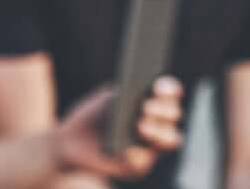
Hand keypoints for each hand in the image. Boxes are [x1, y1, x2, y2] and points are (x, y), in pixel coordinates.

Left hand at [52, 77, 184, 179]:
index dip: (169, 88)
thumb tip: (133, 97)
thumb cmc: (95, 114)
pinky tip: (126, 152)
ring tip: (141, 127)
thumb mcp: (105, 101)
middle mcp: (160, 122)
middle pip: (173, 114)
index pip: (170, 91)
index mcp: (154, 100)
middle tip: (147, 107)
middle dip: (162, 110)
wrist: (76, 141)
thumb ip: (122, 97)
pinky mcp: (140, 165)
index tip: (158, 85)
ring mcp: (153, 144)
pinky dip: (135, 155)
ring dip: (158, 132)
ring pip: (170, 139)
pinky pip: (143, 160)